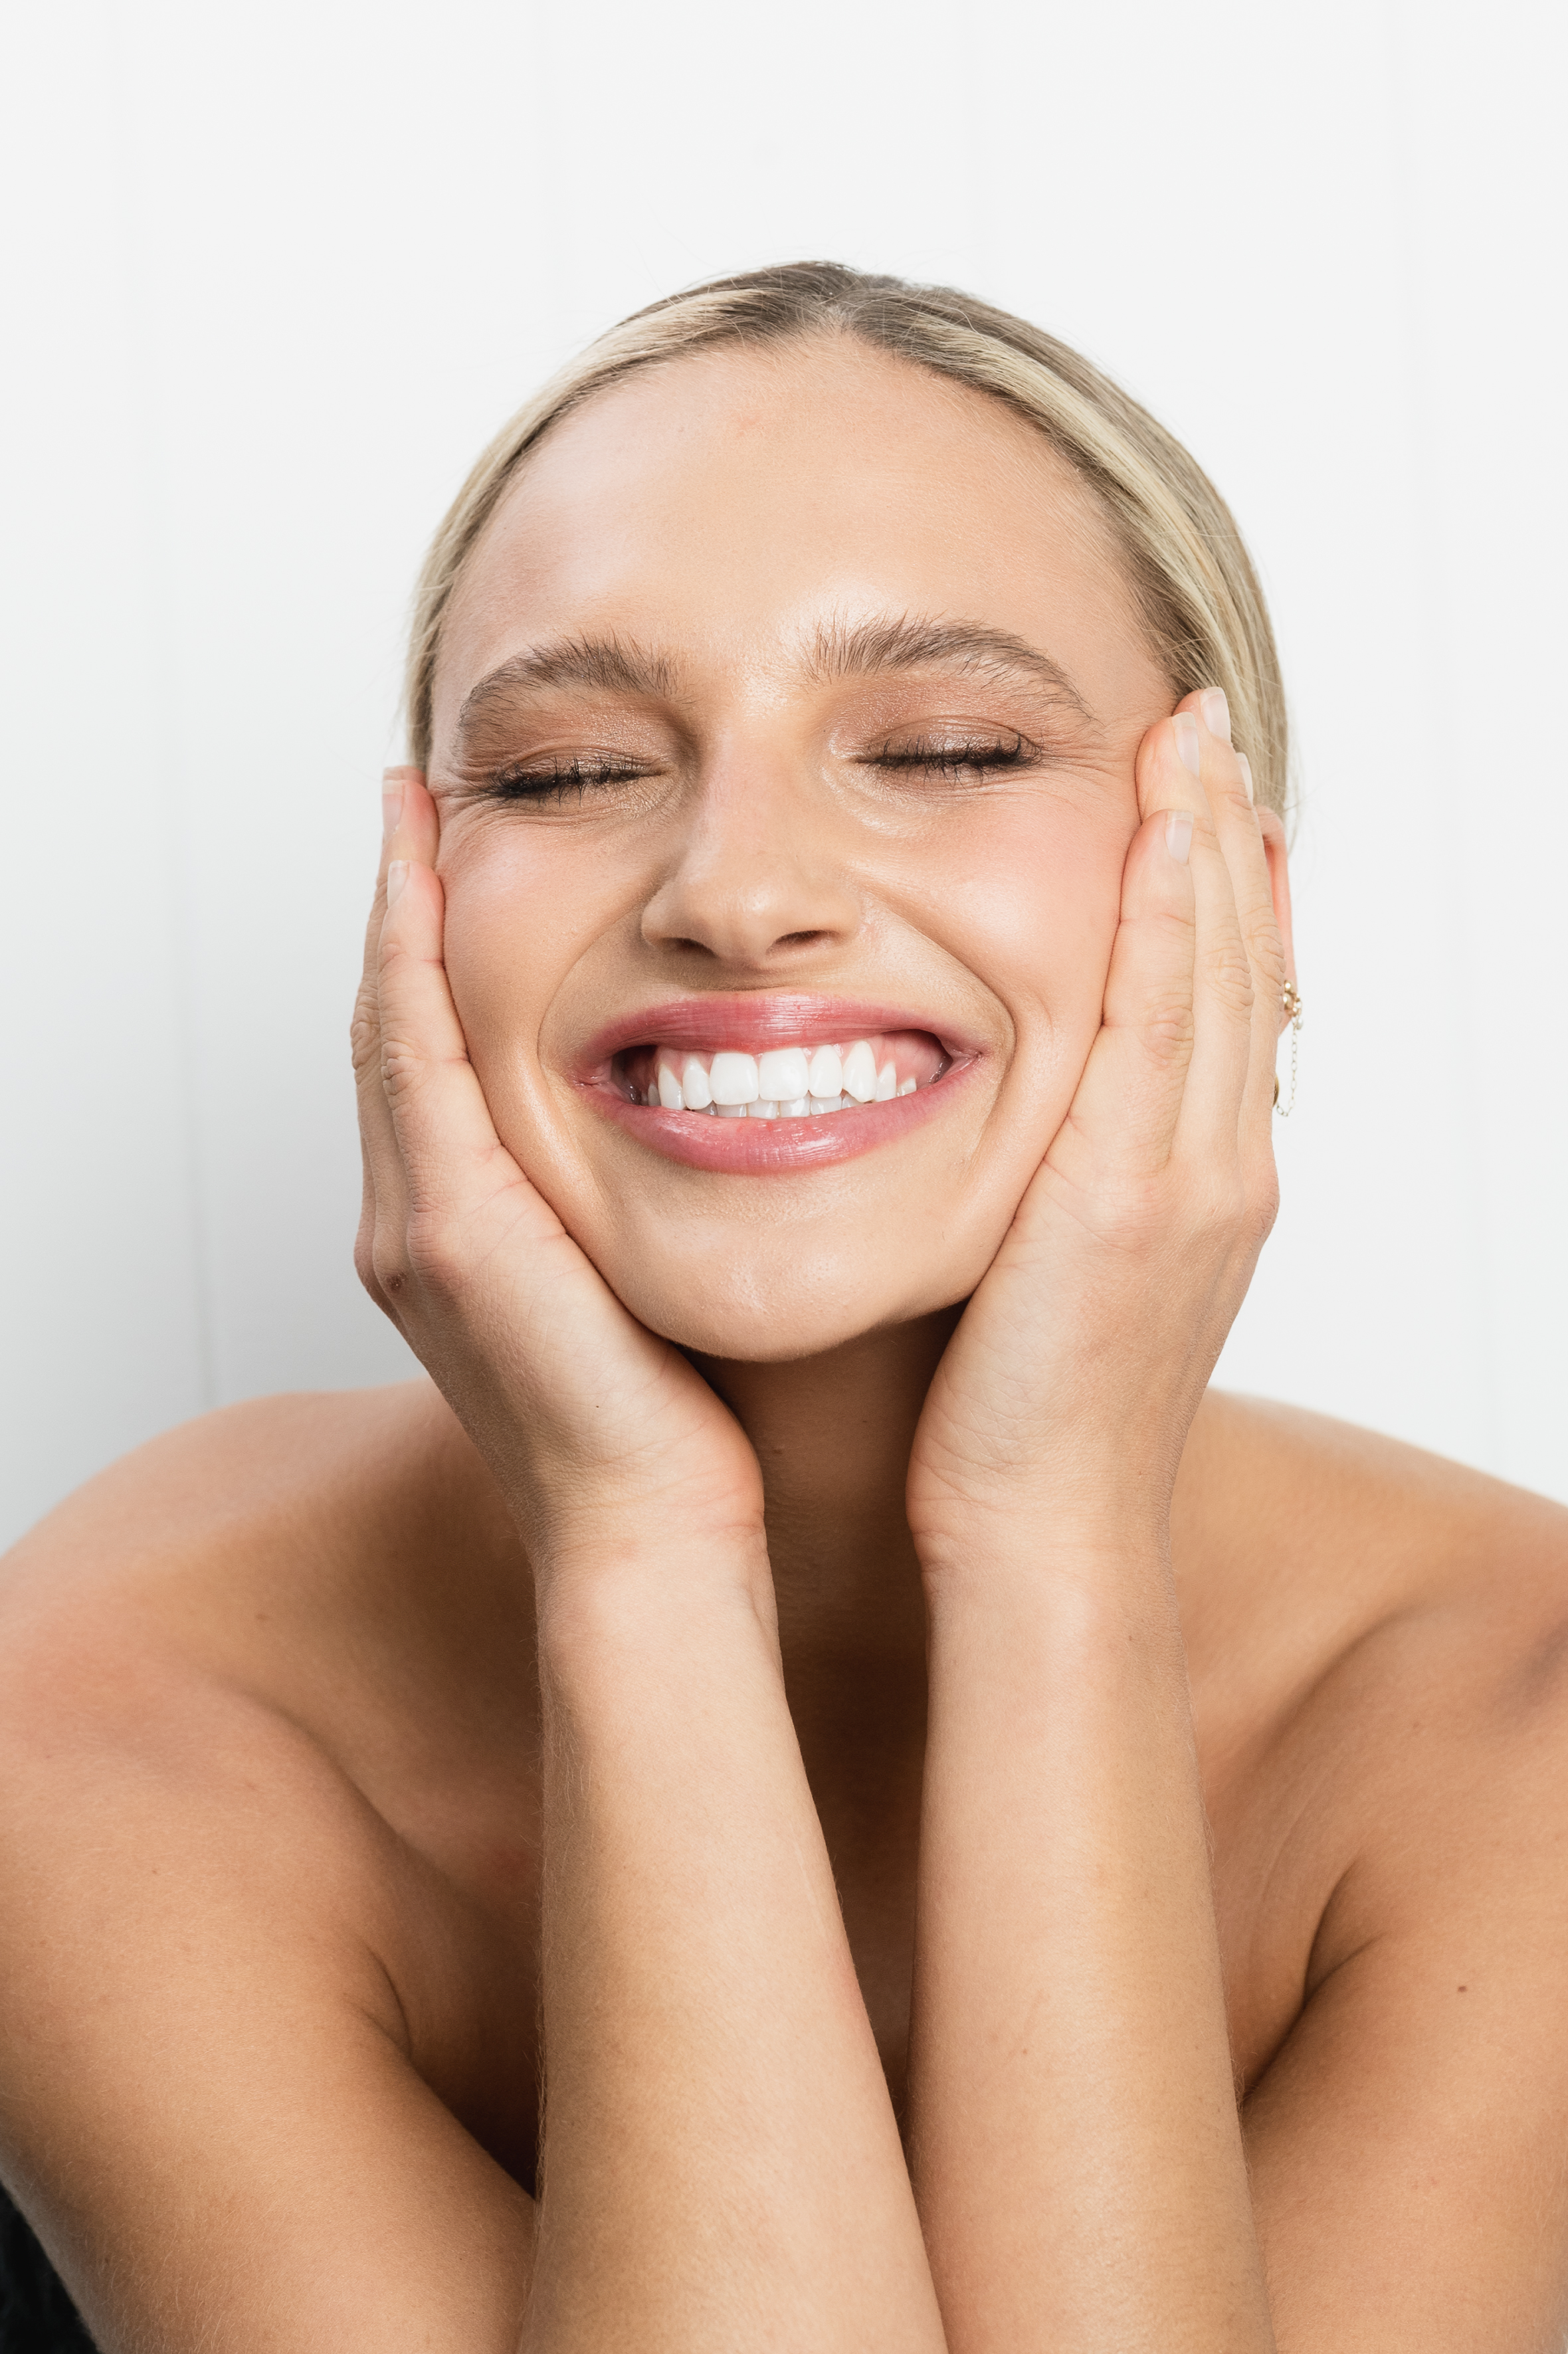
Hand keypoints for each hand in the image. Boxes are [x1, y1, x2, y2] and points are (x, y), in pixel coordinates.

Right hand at [351, 771, 765, 1583]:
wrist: (650, 1528)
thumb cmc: (668, 1422)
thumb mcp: (636, 1278)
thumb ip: (623, 1200)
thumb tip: (689, 1129)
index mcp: (454, 1235)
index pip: (429, 1064)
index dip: (427, 961)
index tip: (450, 862)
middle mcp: (410, 1222)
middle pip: (390, 1032)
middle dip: (399, 916)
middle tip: (417, 806)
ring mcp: (416, 1225)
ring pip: (388, 1030)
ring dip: (397, 914)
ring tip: (414, 812)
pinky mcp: (449, 1229)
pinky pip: (416, 1057)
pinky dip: (413, 960)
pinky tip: (429, 874)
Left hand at [906, 692, 1294, 1558]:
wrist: (1039, 1527)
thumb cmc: (1022, 1415)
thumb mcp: (1057, 1269)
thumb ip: (1061, 1180)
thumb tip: (1021, 1119)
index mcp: (1205, 1177)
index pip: (1223, 995)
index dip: (1215, 884)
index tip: (1191, 791)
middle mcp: (1223, 1163)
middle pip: (1239, 959)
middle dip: (1223, 831)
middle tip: (1202, 723)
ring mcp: (1197, 1177)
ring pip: (1219, 970)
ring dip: (1205, 842)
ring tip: (1188, 734)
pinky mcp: (1141, 1195)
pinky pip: (1168, 1020)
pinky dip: (1172, 915)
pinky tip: (1161, 827)